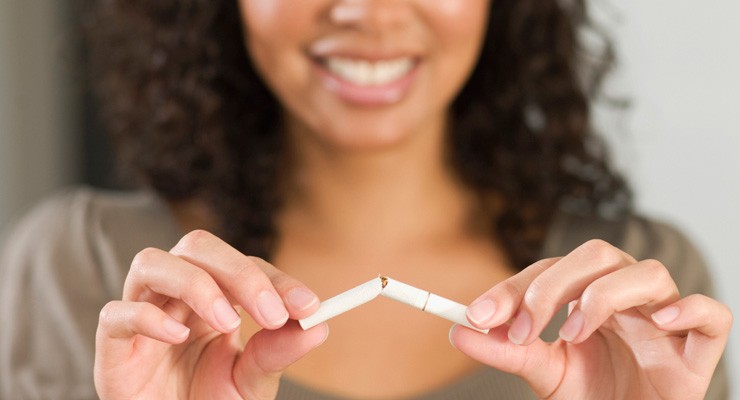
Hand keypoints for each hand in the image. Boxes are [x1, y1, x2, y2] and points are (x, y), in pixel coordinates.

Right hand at [94, 230, 327, 398]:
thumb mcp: (252, 382)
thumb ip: (276, 353)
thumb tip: (319, 326)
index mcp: (213, 296)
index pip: (245, 265)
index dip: (276, 280)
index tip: (308, 307)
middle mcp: (176, 295)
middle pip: (197, 246)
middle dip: (239, 272)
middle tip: (271, 313)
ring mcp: (142, 314)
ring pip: (151, 263)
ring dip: (196, 284)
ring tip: (227, 323)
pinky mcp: (113, 347)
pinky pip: (116, 314)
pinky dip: (148, 318)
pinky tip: (179, 337)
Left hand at [451, 239, 731, 398]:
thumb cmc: (595, 396)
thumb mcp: (543, 374)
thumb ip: (505, 351)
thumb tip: (458, 331)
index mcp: (587, 295)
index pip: (549, 269)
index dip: (515, 287)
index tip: (480, 315)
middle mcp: (625, 296)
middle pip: (596, 255)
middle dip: (552, 285)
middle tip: (524, 328)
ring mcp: (664, 318)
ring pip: (648, 273)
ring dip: (604, 297)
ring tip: (574, 335)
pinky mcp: (698, 348)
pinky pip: (710, 313)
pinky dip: (687, 311)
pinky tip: (658, 324)